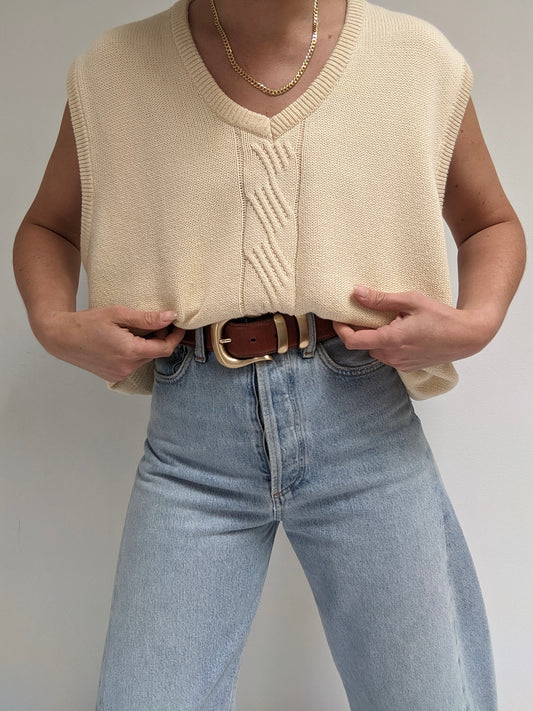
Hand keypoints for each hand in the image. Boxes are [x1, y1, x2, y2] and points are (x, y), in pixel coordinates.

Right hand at [37, 306, 185, 381]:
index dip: (175, 336)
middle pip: (155, 353)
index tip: (178, 325)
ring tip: (135, 329)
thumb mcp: (118, 314)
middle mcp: (127, 367)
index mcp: (130, 351)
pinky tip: (126, 339)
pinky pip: (134, 363)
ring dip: (147, 345)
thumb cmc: (87, 323)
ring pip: (145, 358)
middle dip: (160, 338)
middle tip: (154, 321)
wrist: (62, 338)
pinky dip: (136, 352)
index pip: (165, 348)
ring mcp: (120, 374)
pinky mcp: (114, 375)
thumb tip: (170, 317)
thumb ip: (146, 318)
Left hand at [332, 287, 497, 371]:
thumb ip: (381, 300)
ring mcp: (400, 365)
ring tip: (391, 320)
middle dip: (362, 330)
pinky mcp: (407, 368)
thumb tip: (356, 293)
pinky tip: (402, 331)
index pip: (352, 341)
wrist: (466, 337)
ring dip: (376, 337)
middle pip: (364, 344)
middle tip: (369, 312)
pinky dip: (388, 344)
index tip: (338, 317)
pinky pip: (389, 356)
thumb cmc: (441, 317)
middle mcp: (392, 357)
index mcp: (391, 340)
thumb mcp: (411, 301)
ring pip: (376, 350)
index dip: (340, 329)